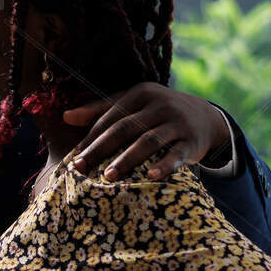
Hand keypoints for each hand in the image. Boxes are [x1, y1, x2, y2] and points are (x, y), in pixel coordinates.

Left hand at [64, 84, 229, 181]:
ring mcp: (177, 122)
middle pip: (125, 128)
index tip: (75, 158)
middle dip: (101, 149)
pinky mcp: (192, 140)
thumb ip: (100, 110)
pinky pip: (176, 154)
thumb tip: (65, 117)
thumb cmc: (157, 112)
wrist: (204, 116)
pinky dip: (164, 165)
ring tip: (109, 177)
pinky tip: (150, 177)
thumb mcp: (133, 104)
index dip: (91, 138)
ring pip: (148, 141)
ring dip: (127, 159)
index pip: (110, 117)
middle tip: (82, 168)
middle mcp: (160, 104)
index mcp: (141, 93)